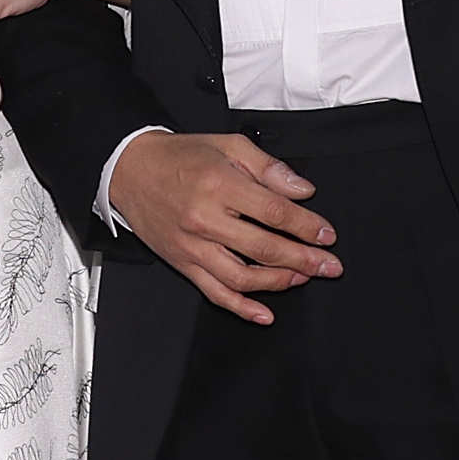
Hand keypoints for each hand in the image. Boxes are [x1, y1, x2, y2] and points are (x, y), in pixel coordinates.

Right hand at [107, 130, 339, 324]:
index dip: (307, 227)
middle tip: (329, 266)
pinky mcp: (182, 263)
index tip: (327, 235)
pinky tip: (264, 314)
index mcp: (219, 185)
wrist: (130, 169)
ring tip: (302, 278)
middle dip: (305, 260)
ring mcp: (192, 246)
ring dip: (279, 283)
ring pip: (243, 277)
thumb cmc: (179, 157)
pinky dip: (242, 308)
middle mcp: (205, 219)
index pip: (275, 213)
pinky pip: (215, 293)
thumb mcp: (228, 145)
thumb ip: (268, 167)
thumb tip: (302, 190)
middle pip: (265, 248)